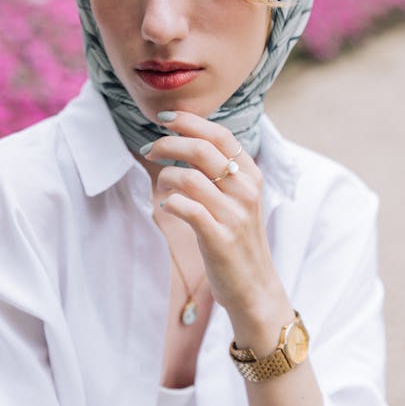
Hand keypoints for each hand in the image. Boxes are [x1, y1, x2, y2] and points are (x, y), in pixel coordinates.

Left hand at [142, 110, 290, 337]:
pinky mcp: (219, 238)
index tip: (164, 118)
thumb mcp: (239, 198)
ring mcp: (234, 214)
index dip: (189, 121)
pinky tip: (167, 208)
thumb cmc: (238, 238)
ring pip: (188, 176)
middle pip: (201, 149)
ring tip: (162, 187)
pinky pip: (186, 208)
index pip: (220, 134)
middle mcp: (245, 190)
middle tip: (150, 150)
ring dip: (165, 177)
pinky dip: (169, 203)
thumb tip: (185, 140)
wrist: (254, 287)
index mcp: (251, 175)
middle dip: (168, 144)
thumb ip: (221, 170)